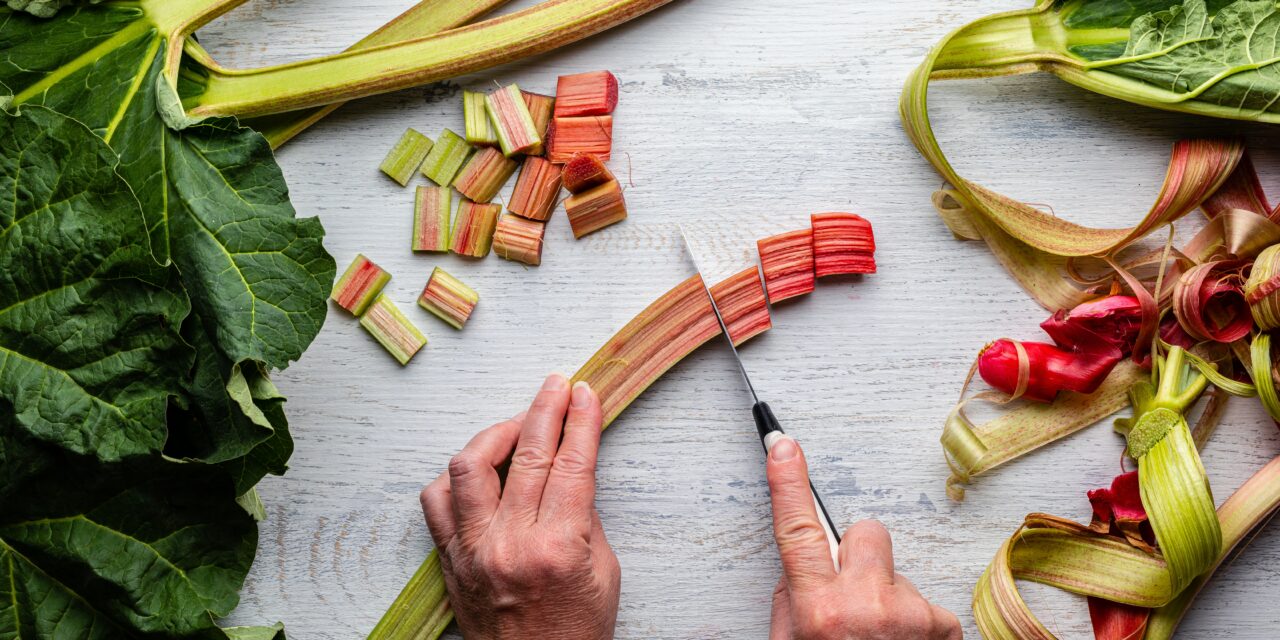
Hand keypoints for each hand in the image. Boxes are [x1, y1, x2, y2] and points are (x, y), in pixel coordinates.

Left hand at [419, 373, 619, 639]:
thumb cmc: (575, 632)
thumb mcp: (603, 572)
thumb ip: (584, 516)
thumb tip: (570, 468)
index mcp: (558, 548)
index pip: (571, 464)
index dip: (581, 422)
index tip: (585, 394)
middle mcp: (510, 544)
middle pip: (527, 454)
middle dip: (545, 409)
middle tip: (557, 385)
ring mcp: (474, 551)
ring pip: (470, 466)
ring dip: (496, 433)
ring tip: (517, 421)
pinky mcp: (450, 561)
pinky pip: (437, 501)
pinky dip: (455, 476)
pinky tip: (477, 466)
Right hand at [766, 436, 961, 639]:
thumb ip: (794, 601)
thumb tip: (803, 567)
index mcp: (819, 609)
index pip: (798, 531)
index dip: (790, 485)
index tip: (784, 447)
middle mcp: (864, 605)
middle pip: (866, 533)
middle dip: (859, 555)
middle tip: (853, 597)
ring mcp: (907, 613)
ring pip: (897, 573)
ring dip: (888, 599)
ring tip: (879, 637)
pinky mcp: (940, 624)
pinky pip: (925, 603)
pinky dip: (916, 624)